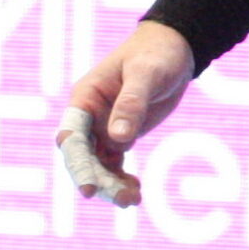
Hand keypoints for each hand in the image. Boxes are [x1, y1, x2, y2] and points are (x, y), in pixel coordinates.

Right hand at [60, 20, 197, 205]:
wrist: (176, 49)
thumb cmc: (156, 53)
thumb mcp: (146, 74)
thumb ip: (131, 103)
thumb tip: (118, 139)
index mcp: (85, 98)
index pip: (72, 137)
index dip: (78, 164)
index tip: (88, 189)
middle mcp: (90, 117)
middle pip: (85, 158)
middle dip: (99, 180)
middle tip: (120, 199)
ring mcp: (104, 128)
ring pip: (100, 165)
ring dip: (112, 184)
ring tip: (131, 201)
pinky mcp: (122, 136)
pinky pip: (115, 164)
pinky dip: (122, 179)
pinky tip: (135, 193)